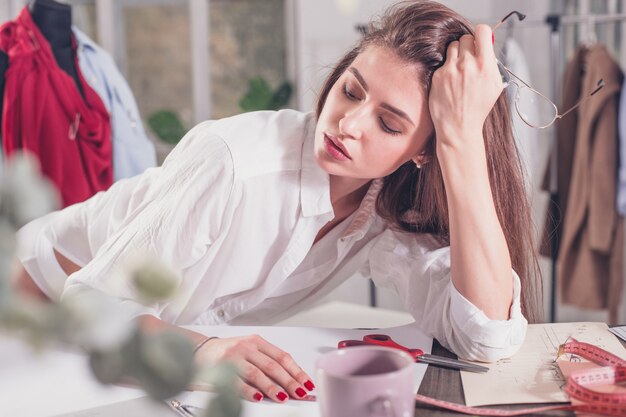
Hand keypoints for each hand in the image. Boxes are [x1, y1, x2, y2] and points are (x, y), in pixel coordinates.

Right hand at [195, 335, 313, 402]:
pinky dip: (250, 392)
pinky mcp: (220, 371)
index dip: (296, 371)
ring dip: (272, 387)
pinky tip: (259, 398)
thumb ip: (267, 361)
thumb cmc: (228, 352)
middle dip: (289, 381)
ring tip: (283, 397)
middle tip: (300, 393)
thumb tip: (292, 379)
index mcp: (257, 342)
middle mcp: (246, 348)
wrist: (199, 351)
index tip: (307, 383)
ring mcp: (233, 358)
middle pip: (273, 366)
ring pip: (257, 374)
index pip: (282, 356)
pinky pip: (238, 383)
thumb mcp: (250, 350)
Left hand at [429, 24, 502, 146]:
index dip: (482, 34)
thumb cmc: (478, 108)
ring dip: (456, 54)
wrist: (459, 127)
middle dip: (468, 45)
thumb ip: (491, 64)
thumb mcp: (495, 86)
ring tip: (459, 68)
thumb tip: (486, 46)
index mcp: (485, 66)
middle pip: (466, 38)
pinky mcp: (438, 76)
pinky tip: (450, 81)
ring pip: (452, 46)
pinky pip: (443, 62)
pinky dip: (447, 68)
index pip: (482, 31)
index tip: (481, 40)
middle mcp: (467, 65)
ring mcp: (451, 70)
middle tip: (469, 58)